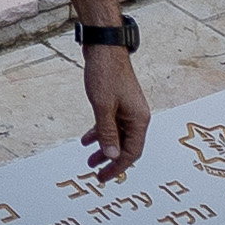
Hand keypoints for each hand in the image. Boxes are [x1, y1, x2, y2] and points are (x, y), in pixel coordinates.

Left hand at [80, 40, 152, 182]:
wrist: (104, 47)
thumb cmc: (105, 74)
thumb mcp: (102, 107)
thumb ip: (107, 133)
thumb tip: (111, 157)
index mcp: (139, 120)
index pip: (132, 153)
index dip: (118, 167)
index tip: (104, 178)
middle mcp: (137, 116)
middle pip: (125, 146)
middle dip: (110, 161)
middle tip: (95, 173)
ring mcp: (128, 109)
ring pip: (117, 136)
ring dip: (103, 148)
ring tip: (88, 161)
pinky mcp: (118, 102)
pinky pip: (111, 124)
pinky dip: (100, 133)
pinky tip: (86, 139)